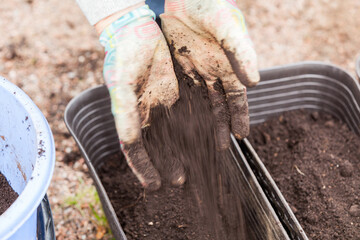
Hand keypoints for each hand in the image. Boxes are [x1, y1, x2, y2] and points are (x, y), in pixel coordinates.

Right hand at [100, 5, 183, 189]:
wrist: (138, 32)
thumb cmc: (123, 56)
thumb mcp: (121, 84)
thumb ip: (125, 113)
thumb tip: (128, 142)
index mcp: (128, 116)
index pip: (135, 149)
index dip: (143, 168)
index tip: (154, 185)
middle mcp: (145, 114)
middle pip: (157, 145)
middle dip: (167, 163)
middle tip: (180, 180)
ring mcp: (161, 105)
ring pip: (174, 133)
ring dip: (184, 149)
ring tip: (197, 164)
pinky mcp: (176, 92)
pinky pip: (188, 114)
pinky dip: (196, 127)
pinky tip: (207, 137)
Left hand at [161, 0, 259, 148]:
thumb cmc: (210, 6)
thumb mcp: (227, 28)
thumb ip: (241, 53)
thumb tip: (255, 83)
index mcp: (230, 66)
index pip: (238, 98)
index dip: (240, 116)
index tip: (242, 135)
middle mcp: (215, 71)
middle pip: (220, 105)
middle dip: (222, 125)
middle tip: (221, 148)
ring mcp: (197, 69)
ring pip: (202, 102)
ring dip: (203, 121)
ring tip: (201, 141)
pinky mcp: (181, 66)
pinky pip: (183, 91)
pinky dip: (184, 107)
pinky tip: (180, 121)